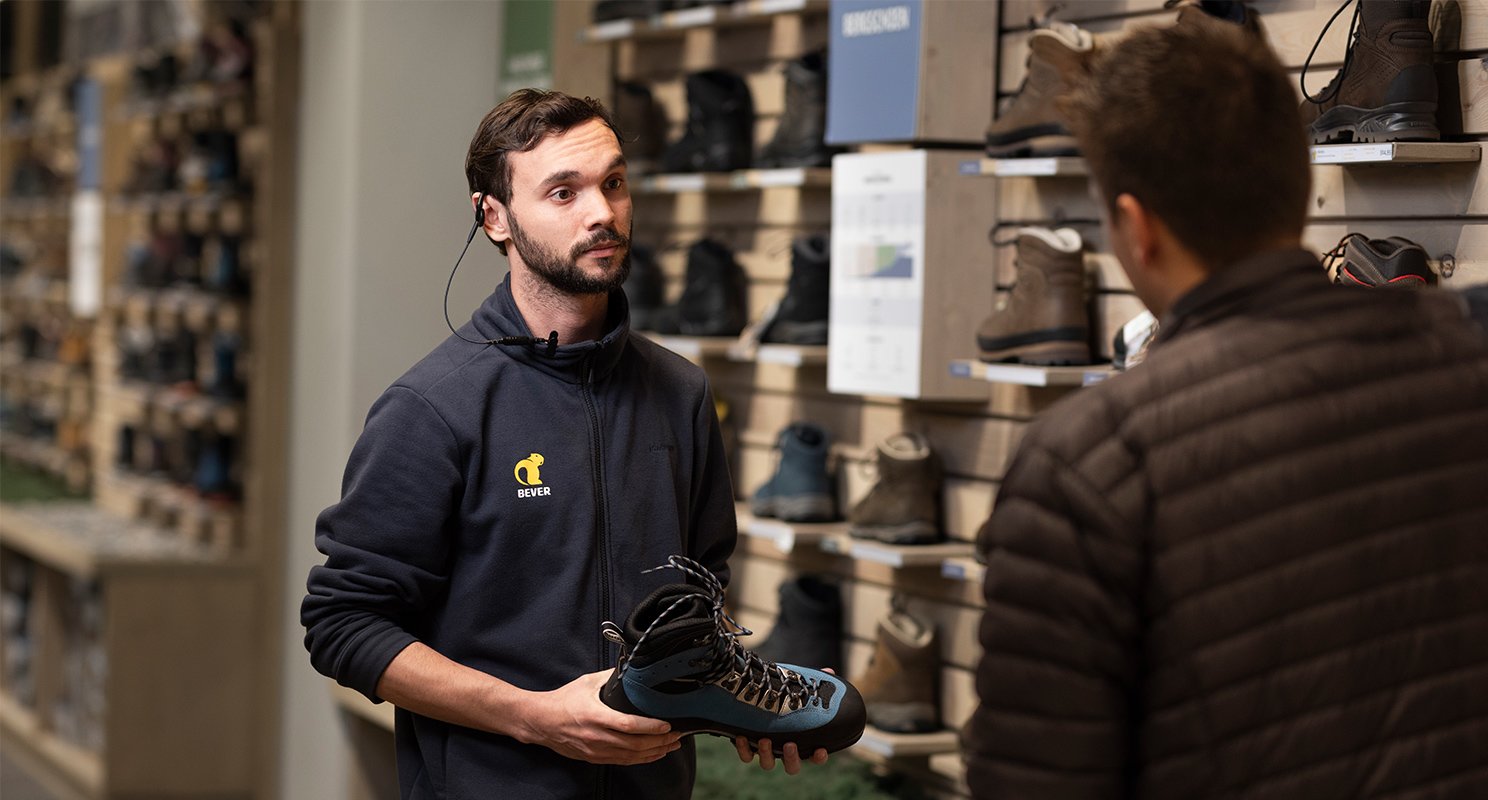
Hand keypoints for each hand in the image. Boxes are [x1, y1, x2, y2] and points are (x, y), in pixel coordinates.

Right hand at [520, 669, 682, 764]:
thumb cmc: (563, 701)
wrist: (540, 722)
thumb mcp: (587, 683)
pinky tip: (653, 754)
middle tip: (678, 735)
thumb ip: (611, 677)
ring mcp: (596, 750)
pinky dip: (641, 759)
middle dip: (660, 742)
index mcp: (595, 716)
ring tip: (671, 745)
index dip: (650, 727)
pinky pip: (623, 762)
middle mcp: (596, 737)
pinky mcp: (594, 758)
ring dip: (654, 752)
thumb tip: (631, 667)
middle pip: (635, 745)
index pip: (628, 725)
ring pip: (631, 756)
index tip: (667, 725)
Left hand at [732, 667, 833, 773]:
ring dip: (767, 754)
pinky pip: (747, 755)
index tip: (820, 750)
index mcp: (800, 740)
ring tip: (764, 740)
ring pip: (768, 764)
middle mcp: (784, 749)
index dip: (818, 757)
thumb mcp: (798, 688)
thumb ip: (814, 683)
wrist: (753, 696)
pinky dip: (744, 749)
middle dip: (791, 759)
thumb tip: (829, 672)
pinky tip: (742, 737)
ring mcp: (767, 749)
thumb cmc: (784, 696)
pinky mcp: (749, 745)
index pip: (814, 756)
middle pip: (792, 766)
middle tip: (790, 745)